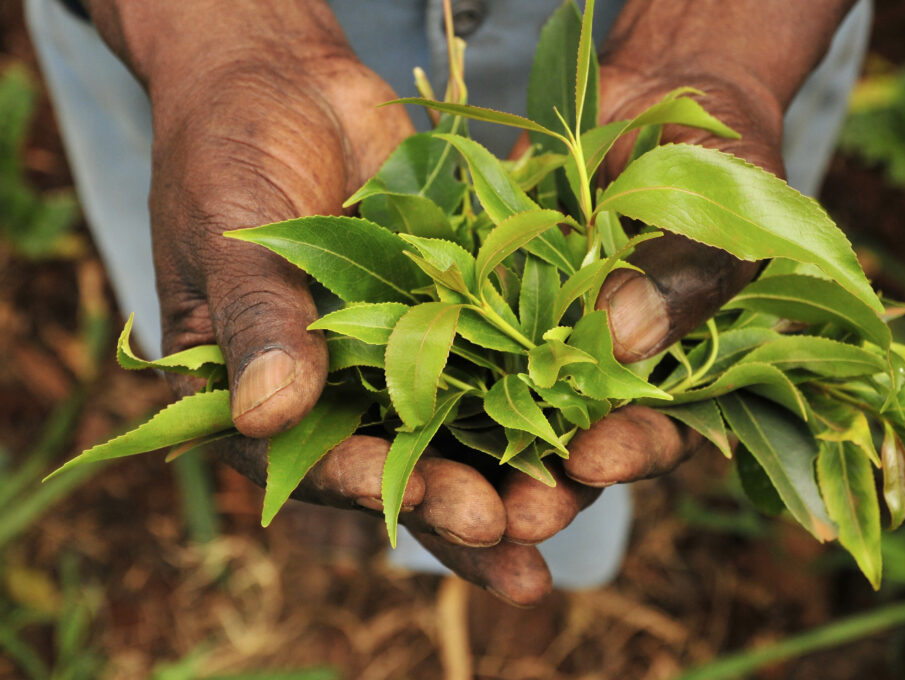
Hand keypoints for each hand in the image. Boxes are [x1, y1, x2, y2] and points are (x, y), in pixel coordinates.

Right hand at [134, 6, 552, 604]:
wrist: (287, 81)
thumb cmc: (227, 152)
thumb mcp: (229, 237)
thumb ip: (255, 322)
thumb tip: (267, 415)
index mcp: (268, 396)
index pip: (317, 463)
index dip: (378, 490)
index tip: (443, 508)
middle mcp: (342, 390)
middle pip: (402, 469)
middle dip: (462, 508)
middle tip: (521, 542)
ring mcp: (406, 352)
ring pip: (464, 426)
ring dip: (513, 467)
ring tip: (565, 505)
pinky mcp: (461, 310)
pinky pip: (504, 352)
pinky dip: (544, 382)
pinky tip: (595, 417)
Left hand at [469, 67, 784, 584]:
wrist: (663, 96)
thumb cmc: (723, 160)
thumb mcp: (726, 213)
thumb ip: (685, 277)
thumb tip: (625, 338)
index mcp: (669, 374)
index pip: (653, 433)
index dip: (627, 452)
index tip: (592, 460)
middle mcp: (596, 368)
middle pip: (564, 443)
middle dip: (537, 482)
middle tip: (506, 513)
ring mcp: (535, 333)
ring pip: (495, 400)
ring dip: (468, 444)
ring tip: (438, 479)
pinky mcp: (482, 291)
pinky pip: (450, 325)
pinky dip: (424, 350)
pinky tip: (391, 373)